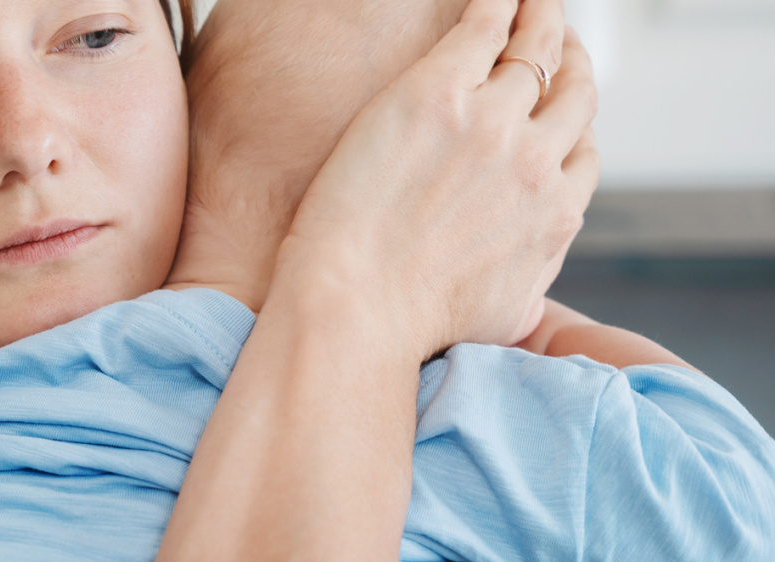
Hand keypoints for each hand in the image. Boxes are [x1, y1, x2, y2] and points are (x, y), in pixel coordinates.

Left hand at [275, 0, 598, 358]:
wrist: (358, 308)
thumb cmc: (409, 324)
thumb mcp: (501, 317)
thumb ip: (530, 287)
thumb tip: (535, 293)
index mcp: (556, 213)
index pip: (583, 150)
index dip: (570, 122)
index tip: (556, 106)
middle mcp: (537, 161)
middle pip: (573, 90)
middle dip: (568, 59)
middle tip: (554, 37)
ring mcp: (491, 122)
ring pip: (535, 48)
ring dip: (539, 17)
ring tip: (531, 2)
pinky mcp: (437, 93)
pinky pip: (483, 26)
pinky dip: (498, 3)